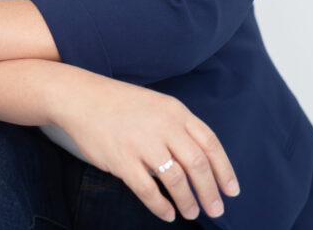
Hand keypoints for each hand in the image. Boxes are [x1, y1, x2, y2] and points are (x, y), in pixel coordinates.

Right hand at [53, 72, 239, 222]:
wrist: (81, 98)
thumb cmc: (120, 104)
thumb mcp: (157, 105)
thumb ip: (179, 127)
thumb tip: (202, 161)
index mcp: (175, 111)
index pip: (210, 143)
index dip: (224, 170)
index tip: (231, 190)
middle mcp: (163, 126)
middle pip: (197, 164)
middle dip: (210, 192)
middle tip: (216, 210)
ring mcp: (142, 143)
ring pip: (176, 180)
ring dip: (188, 201)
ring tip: (191, 213)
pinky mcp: (122, 160)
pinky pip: (148, 190)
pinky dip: (161, 206)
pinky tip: (167, 213)